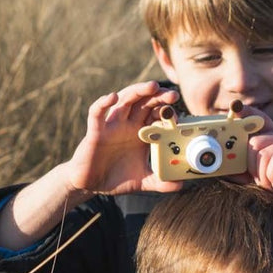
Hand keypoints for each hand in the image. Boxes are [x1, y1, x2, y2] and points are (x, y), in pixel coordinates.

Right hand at [65, 81, 182, 194]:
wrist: (92, 185)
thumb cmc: (117, 178)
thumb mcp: (144, 181)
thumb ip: (161, 182)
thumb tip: (180, 185)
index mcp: (141, 133)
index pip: (157, 114)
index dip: (168, 111)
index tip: (179, 115)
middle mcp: (128, 125)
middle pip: (145, 102)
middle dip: (158, 96)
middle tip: (173, 94)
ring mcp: (112, 126)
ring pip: (125, 100)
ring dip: (138, 91)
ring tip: (153, 86)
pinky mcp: (95, 132)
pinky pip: (97, 113)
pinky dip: (103, 103)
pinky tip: (112, 97)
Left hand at [233, 105, 272, 218]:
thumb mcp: (265, 181)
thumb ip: (247, 173)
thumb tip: (225, 169)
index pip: (257, 119)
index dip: (244, 114)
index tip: (231, 112)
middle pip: (253, 142)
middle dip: (251, 167)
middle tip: (261, 183)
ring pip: (262, 152)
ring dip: (262, 175)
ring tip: (272, 187)